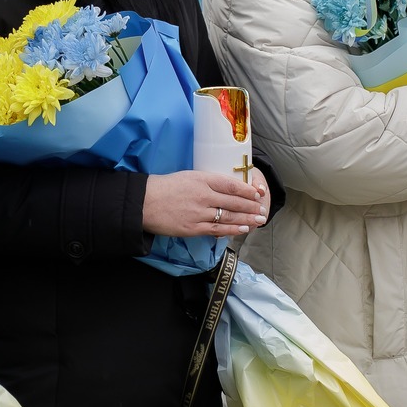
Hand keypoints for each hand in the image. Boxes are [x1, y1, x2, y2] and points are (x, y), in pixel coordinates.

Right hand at [142, 168, 270, 238]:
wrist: (144, 202)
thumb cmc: (164, 187)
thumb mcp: (187, 177)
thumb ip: (206, 182)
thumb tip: (225, 190)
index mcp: (202, 179)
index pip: (231, 184)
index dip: (247, 190)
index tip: (257, 193)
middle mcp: (203, 195)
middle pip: (233, 201)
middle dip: (251, 207)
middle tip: (262, 210)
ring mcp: (199, 213)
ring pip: (228, 216)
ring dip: (246, 219)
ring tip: (258, 220)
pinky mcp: (193, 227)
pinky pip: (217, 229)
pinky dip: (231, 229)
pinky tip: (242, 229)